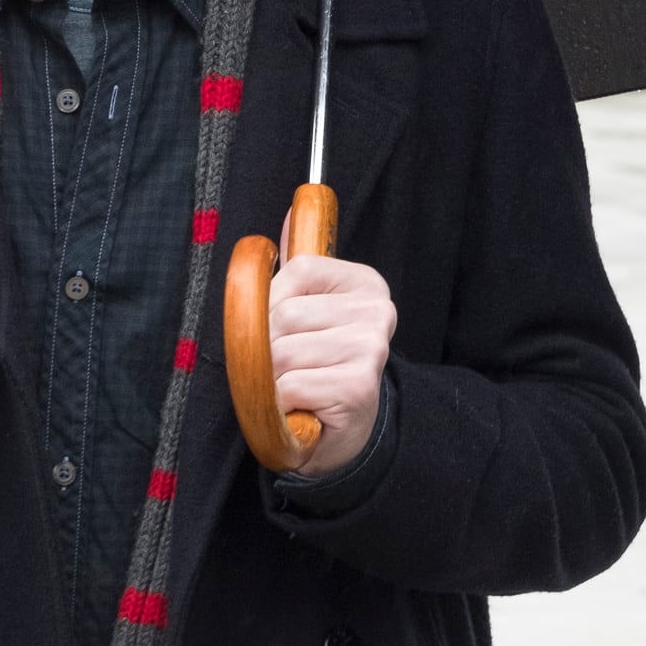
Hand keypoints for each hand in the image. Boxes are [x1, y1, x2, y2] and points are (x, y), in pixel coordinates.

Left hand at [269, 253, 395, 476]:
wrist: (343, 433)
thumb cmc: (317, 369)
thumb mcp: (308, 312)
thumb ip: (297, 268)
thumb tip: (290, 211)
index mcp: (365, 283)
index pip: (295, 272)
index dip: (271, 306)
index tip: (288, 330)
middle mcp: (376, 311)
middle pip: (282, 316)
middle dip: (268, 349)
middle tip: (289, 369)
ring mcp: (371, 348)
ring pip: (281, 353)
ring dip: (274, 380)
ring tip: (296, 389)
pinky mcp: (358, 386)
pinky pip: (288, 386)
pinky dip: (282, 404)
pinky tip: (304, 407)